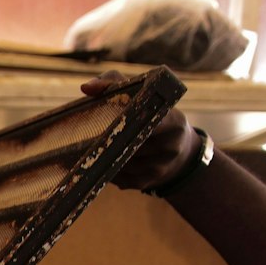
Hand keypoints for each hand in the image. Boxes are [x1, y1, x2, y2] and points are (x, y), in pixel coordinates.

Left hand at [81, 72, 196, 191]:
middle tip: (92, 133)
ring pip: (121, 161)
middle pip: (129, 143)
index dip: (126, 120)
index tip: (108, 119)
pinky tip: (106, 160)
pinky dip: (108, 167)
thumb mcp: (143, 94)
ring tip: (99, 145)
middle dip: (111, 139)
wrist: (180, 150)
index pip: (149, 121)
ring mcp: (159, 167)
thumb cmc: (152, 114)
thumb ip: (114, 83)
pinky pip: (117, 176)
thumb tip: (86, 88)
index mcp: (173, 121)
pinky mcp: (146, 182)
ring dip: (107, 154)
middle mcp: (169, 146)